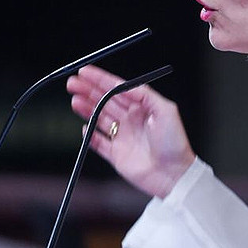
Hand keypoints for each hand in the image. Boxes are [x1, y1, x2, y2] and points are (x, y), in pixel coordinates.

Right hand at [66, 65, 195, 197]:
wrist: (174, 174)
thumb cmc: (175, 143)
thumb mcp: (166, 111)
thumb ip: (145, 95)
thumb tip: (125, 85)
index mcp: (141, 108)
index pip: (116, 89)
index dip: (100, 79)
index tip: (85, 72)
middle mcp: (130, 120)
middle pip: (104, 101)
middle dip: (88, 91)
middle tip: (73, 84)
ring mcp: (122, 137)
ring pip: (99, 119)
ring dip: (86, 109)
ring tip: (74, 100)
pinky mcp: (116, 155)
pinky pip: (98, 143)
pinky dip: (89, 136)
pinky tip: (84, 128)